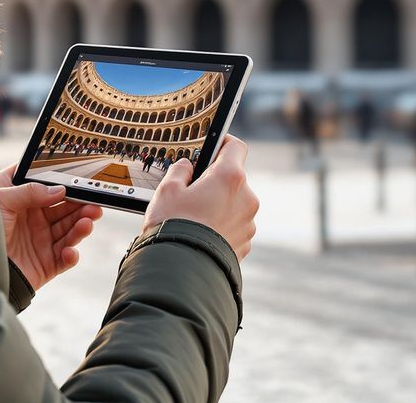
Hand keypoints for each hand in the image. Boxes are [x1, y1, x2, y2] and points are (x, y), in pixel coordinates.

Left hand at [0, 164, 102, 290]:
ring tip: (88, 223)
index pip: (45, 184)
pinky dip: (71, 255)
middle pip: (64, 207)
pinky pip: (65, 258)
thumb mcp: (1, 201)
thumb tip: (60, 190)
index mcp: (20, 197)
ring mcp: (40, 240)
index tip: (79, 178)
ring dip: (81, 227)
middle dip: (81, 205)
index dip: (62, 180)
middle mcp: (33, 217)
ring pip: (69, 230)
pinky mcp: (46, 263)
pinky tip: (70, 251)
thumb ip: (30, 192)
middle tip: (94, 203)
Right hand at [141, 134, 258, 260]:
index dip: (223, 143)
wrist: (181, 272)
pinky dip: (221, 227)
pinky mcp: (245, 243)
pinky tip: (201, 235)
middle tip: (191, 191)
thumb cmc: (173, 226)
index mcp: (230, 177)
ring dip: (219, 206)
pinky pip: (234, 226)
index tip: (212, 146)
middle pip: (233, 179)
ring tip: (193, 218)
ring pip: (234, 204)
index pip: (235, 147)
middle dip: (215, 182)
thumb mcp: (167, 190)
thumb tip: (188, 167)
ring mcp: (248, 222)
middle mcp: (247, 198)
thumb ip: (180, 170)